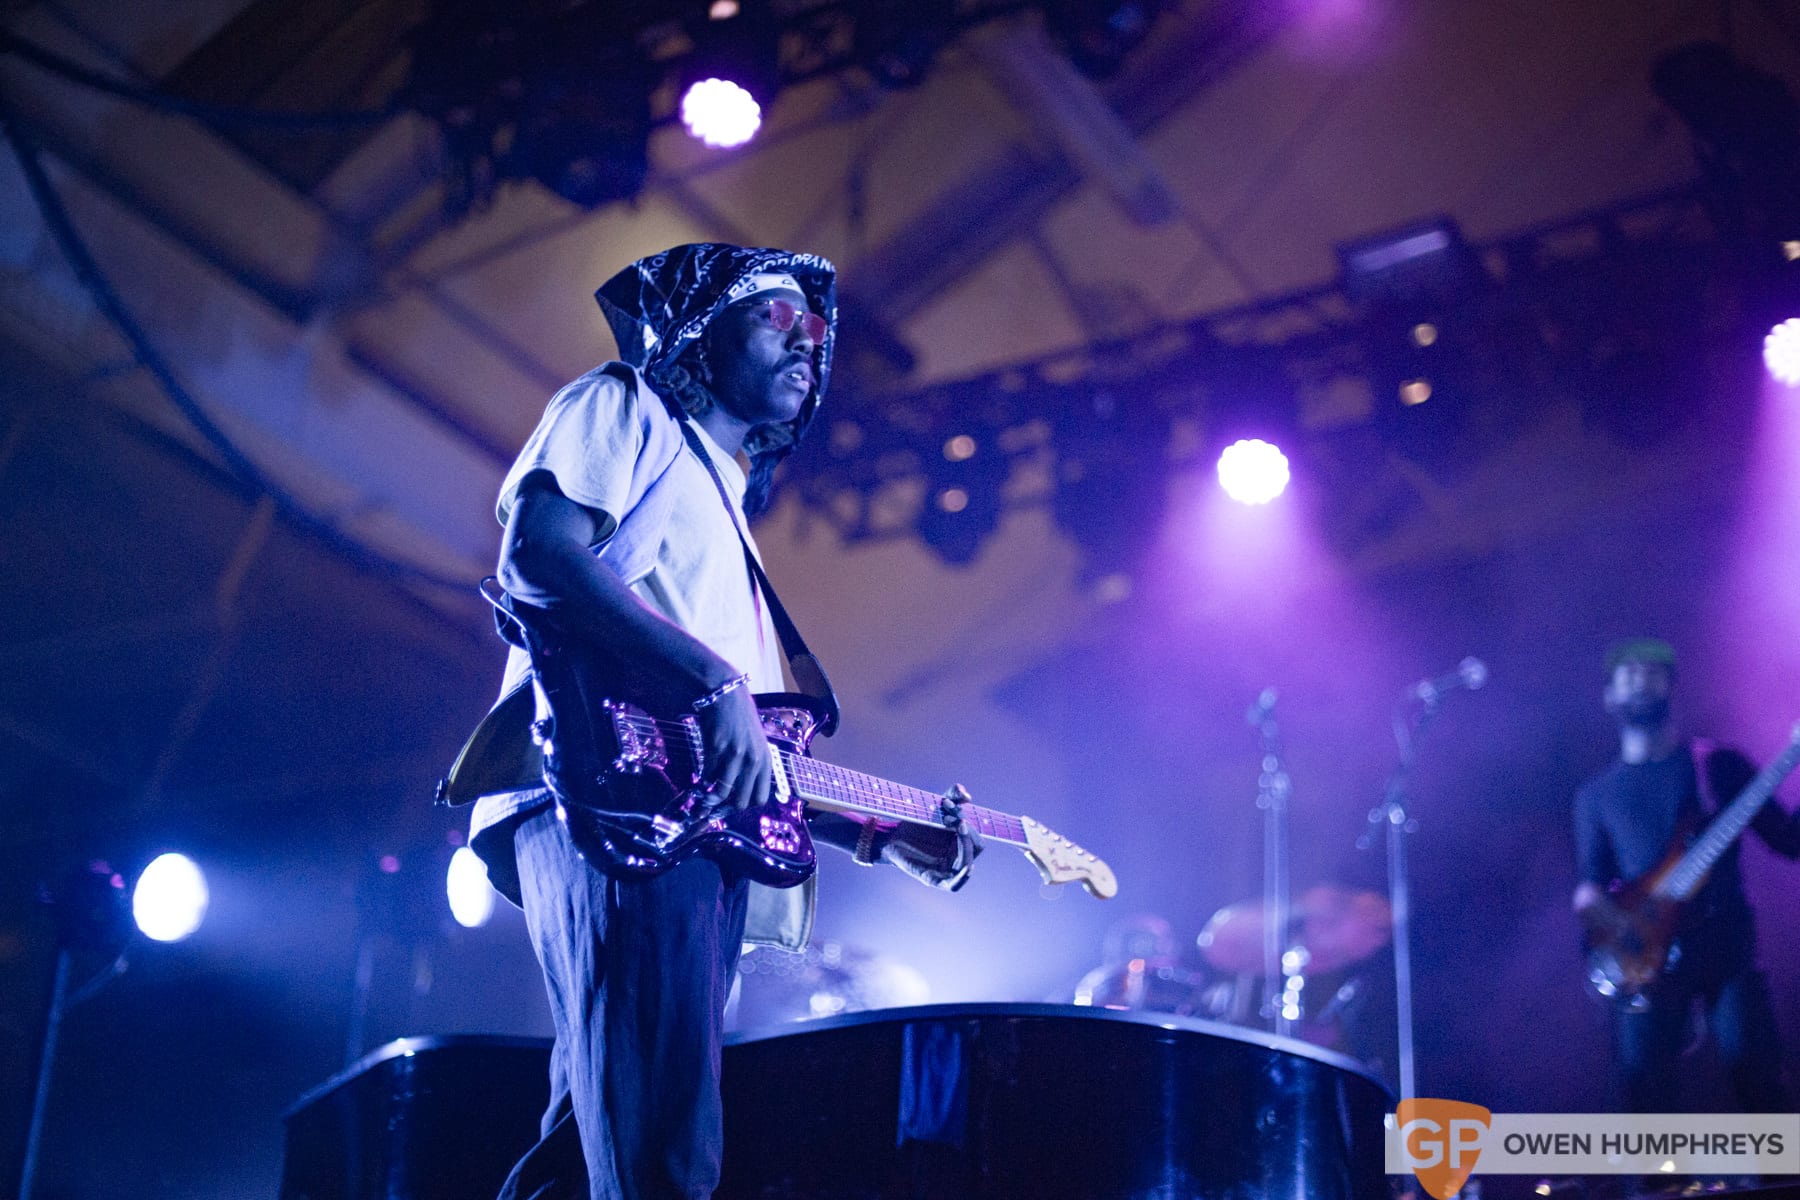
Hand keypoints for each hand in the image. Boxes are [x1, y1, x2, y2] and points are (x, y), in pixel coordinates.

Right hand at [692, 685, 770, 812]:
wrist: (726, 695)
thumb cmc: (740, 720)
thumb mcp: (755, 744)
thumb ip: (751, 766)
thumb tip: (738, 791)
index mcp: (765, 761)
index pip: (760, 798)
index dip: (745, 806)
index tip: (732, 805)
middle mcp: (753, 760)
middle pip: (741, 801)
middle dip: (726, 808)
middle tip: (715, 807)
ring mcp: (735, 755)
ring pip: (722, 792)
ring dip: (710, 798)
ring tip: (704, 796)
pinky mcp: (717, 748)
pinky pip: (708, 775)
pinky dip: (702, 782)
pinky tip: (700, 778)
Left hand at [884, 784, 982, 890]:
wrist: (890, 836)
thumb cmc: (914, 823)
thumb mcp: (935, 806)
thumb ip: (952, 795)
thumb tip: (967, 795)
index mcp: (961, 844)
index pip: (977, 838)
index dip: (971, 824)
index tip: (951, 806)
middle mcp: (957, 858)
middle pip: (976, 848)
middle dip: (967, 831)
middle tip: (949, 818)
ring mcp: (946, 870)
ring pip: (968, 864)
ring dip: (964, 846)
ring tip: (953, 825)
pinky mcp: (933, 879)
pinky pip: (953, 885)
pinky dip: (961, 878)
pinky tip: (967, 868)